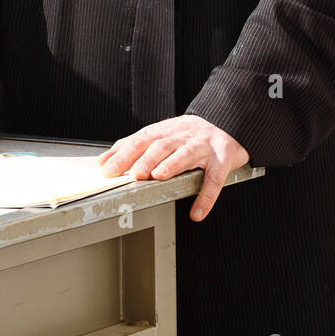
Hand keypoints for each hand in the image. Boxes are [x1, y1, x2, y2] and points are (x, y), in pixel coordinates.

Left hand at [98, 114, 248, 221]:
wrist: (229, 123)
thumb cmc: (190, 135)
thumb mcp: (164, 134)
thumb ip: (136, 146)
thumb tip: (105, 160)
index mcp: (166, 131)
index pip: (141, 139)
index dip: (124, 153)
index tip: (107, 168)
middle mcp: (183, 136)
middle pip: (161, 145)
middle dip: (145, 159)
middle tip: (132, 174)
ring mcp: (203, 147)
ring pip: (185, 154)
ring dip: (171, 165)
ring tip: (158, 177)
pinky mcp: (223, 159)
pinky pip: (214, 180)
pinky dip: (206, 197)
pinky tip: (197, 212)